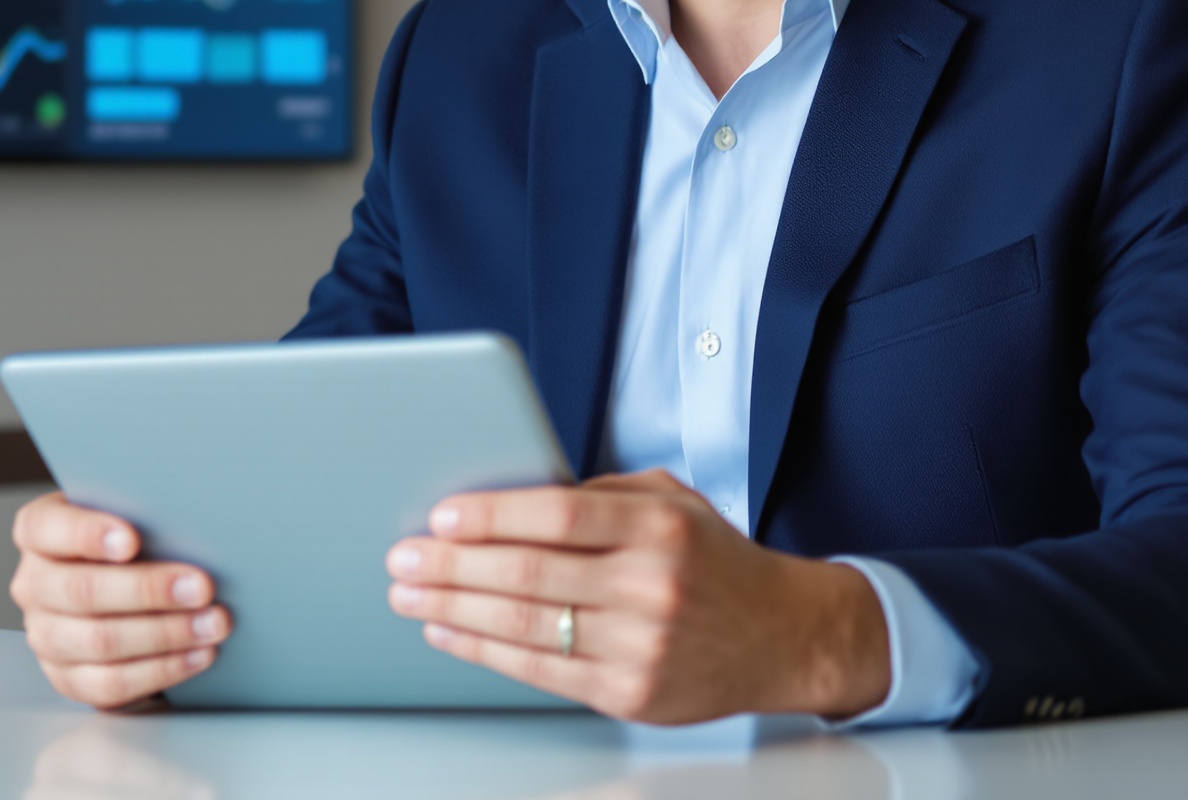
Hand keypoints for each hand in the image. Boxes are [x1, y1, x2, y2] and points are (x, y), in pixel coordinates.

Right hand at [10, 491, 232, 709]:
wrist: (122, 588)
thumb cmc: (131, 543)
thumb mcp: (128, 516)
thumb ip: (143, 515)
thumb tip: (193, 524)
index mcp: (38, 534)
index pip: (46, 529)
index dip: (87, 534)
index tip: (132, 539)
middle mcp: (33, 585)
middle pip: (82, 590)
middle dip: (147, 590)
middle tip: (201, 586)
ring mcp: (46, 636)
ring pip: (100, 641)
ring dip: (166, 634)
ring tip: (212, 623)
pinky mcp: (68, 678)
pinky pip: (112, 683)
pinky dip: (161, 670)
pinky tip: (197, 654)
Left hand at [383, 469, 891, 723]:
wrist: (784, 635)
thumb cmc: (714, 561)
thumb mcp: (672, 502)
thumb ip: (599, 496)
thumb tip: (507, 496)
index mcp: (658, 525)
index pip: (559, 515)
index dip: (492, 515)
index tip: (442, 514)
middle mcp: (650, 585)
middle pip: (530, 573)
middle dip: (453, 565)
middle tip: (404, 555)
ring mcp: (641, 643)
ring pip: (526, 625)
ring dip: (454, 608)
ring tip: (410, 593)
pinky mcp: (630, 692)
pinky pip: (540, 669)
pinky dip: (483, 649)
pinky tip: (449, 631)